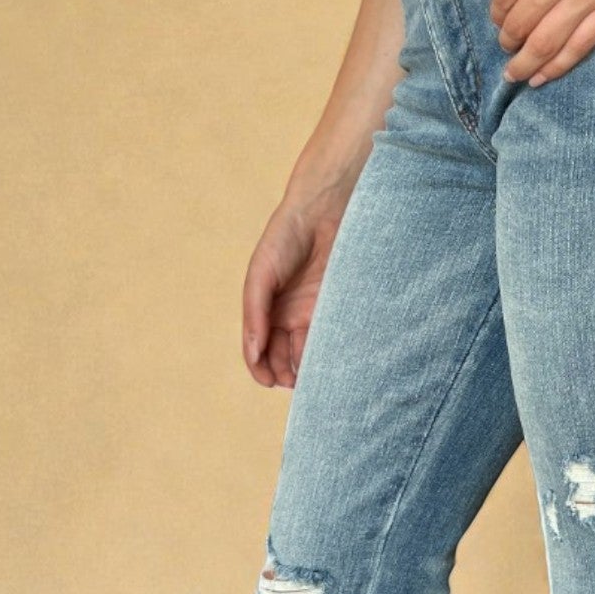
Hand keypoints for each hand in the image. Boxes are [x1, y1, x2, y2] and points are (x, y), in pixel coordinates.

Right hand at [241, 178, 350, 387]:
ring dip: (310, 369)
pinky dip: (331, 353)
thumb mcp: (261, 274)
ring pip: (310, 351)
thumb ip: (255, 312)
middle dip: (287, 373)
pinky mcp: (340, 307)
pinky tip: (333, 363)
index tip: (269, 381)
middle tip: (294, 384)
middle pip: (286, 355)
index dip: (262, 367)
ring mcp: (316, 312)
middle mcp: (291, 315)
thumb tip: (254, 352)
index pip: (261, 348)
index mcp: (267, 309)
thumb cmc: (286, 237)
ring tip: (314, 380)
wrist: (325, 209)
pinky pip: (334, 337)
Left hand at [491, 0, 594, 85]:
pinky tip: (545, 76)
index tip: (498, 16)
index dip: (496, 11)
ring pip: (546, 43)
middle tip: (505, 46)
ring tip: (516, 74)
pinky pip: (581, 44)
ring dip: (526, 62)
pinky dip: (559, 65)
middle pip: (520, 23)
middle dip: (508, 39)